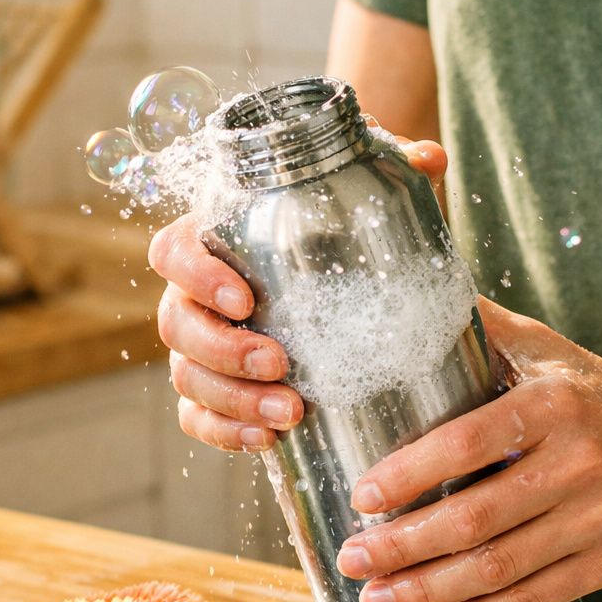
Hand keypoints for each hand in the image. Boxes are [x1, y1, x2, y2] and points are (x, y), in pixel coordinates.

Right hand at [150, 140, 448, 452]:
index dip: (196, 276)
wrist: (336, 280)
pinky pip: (196, 419)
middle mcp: (192, 296)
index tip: (245, 297)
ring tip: (291, 412)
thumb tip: (430, 159)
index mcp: (209, 242)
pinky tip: (269, 442)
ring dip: (233, 400)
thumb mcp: (363, 196)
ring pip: (185, 378)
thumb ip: (393, 169)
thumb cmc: (336, 231)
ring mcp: (197, 349)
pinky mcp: (211, 394)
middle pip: (175, 325)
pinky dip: (226, 434)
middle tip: (281, 363)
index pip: (171, 252)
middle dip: (223, 350)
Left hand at [336, 298, 601, 601]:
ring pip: (500, 568)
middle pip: (476, 517)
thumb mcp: (549, 350)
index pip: (469, 441)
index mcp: (553, 405)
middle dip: (403, 545)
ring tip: (374, 597)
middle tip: (350, 558)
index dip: (410, 473)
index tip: (361, 495)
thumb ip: (483, 326)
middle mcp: (579, 463)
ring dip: (428, 591)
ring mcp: (598, 520)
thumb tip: (408, 289)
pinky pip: (533, 600)